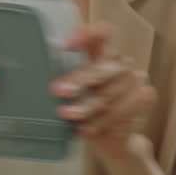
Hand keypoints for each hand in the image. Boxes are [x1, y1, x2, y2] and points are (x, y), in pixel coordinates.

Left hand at [52, 22, 155, 160]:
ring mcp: (135, 78)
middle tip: (59, 91)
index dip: (87, 34)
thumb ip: (64, 82)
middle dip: (80, 79)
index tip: (65, 45)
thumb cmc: (87, 112)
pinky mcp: (145, 97)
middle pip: (103, 64)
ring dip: (87, 105)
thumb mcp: (73, 95)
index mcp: (103, 54)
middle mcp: (121, 62)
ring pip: (110, 90)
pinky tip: (86, 129)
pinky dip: (101, 121)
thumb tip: (31, 76)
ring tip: (68, 115)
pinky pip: (122, 108)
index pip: (103, 33)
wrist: (114, 141)